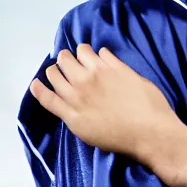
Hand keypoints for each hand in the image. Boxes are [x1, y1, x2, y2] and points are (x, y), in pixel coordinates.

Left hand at [30, 44, 186, 186]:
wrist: (151, 134)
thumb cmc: (151, 107)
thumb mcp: (137, 78)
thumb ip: (116, 66)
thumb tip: (102, 54)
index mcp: (103, 68)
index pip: (84, 52)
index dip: (82, 52)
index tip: (83, 56)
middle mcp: (86, 79)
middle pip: (66, 61)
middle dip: (66, 59)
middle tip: (67, 62)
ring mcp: (77, 98)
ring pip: (55, 77)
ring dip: (54, 71)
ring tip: (54, 72)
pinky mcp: (73, 117)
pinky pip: (49, 101)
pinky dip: (40, 91)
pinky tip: (35, 85)